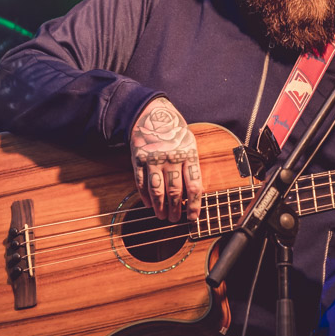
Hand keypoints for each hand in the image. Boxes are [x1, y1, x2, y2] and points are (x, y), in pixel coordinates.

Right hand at [130, 98, 202, 221]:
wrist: (154, 115)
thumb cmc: (176, 133)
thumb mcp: (190, 145)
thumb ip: (192, 167)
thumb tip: (195, 194)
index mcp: (189, 155)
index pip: (194, 186)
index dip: (194, 205)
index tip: (193, 217)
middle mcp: (171, 158)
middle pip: (175, 191)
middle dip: (176, 210)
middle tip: (175, 220)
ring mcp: (154, 159)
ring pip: (157, 190)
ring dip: (160, 207)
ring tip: (162, 216)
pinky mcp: (139, 160)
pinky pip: (141, 183)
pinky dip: (145, 196)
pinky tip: (149, 205)